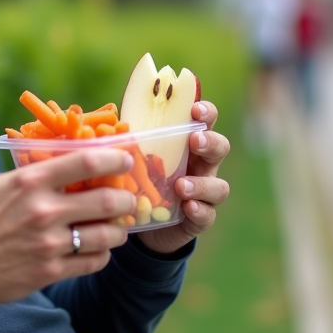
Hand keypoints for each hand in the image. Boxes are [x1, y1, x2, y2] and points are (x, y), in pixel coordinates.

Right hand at [0, 148, 135, 302]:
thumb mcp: (2, 185)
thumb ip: (37, 175)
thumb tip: (73, 163)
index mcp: (30, 182)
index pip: (86, 162)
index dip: (115, 159)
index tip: (126, 159)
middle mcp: (43, 211)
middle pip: (107, 201)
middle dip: (126, 200)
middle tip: (128, 200)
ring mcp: (49, 244)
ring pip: (106, 236)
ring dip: (117, 231)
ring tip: (115, 228)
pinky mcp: (50, 271)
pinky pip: (93, 262)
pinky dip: (100, 255)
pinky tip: (95, 250)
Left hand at [137, 101, 230, 255]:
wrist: (147, 221)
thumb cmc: (144, 178)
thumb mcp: (137, 156)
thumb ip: (131, 139)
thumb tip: (112, 121)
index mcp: (188, 145)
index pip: (205, 122)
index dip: (206, 113)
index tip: (195, 110)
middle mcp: (202, 166)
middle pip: (221, 147)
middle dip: (210, 142)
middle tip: (194, 141)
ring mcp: (204, 193)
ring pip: (219, 186)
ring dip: (201, 184)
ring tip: (181, 186)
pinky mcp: (200, 218)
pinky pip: (207, 214)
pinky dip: (199, 210)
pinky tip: (187, 207)